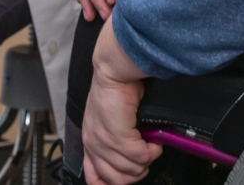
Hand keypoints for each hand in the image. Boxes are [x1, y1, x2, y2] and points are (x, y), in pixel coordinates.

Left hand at [83, 23, 160, 184]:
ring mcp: (104, 142)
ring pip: (131, 170)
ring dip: (146, 160)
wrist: (113, 71)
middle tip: (144, 157)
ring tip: (150, 144)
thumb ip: (114, 141)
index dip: (111, 183)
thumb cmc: (114, 90)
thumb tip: (134, 159)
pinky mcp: (117, 137)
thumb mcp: (108, 120)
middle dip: (136, 172)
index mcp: (90, 141)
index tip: (128, 176)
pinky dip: (152, 151)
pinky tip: (153, 140)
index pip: (94, 179)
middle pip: (117, 180)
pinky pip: (141, 157)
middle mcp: (93, 144)